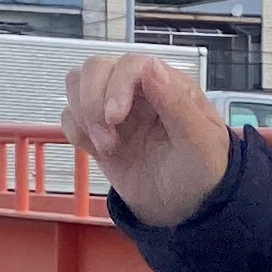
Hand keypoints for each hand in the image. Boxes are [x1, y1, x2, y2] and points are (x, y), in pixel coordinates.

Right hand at [65, 54, 233, 227]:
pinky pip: (70, 115)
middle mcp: (137, 90)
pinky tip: (97, 151)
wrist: (185, 208)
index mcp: (167, 85)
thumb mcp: (199, 142)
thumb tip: (152, 67)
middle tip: (107, 139)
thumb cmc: (201, 172)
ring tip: (105, 146)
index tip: (115, 117)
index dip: (116, 85)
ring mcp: (114, 108)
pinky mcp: (97, 129)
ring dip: (83, 115)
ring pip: (77, 84)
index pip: (130, 64)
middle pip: (95, 68)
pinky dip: (76, 131)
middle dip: (92, 102)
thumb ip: (177, 104)